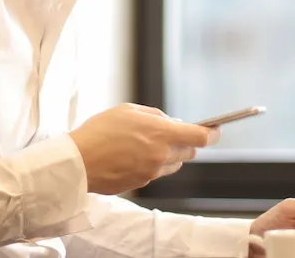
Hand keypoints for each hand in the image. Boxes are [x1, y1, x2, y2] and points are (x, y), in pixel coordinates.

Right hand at [68, 103, 218, 194]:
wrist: (78, 162)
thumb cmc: (100, 131)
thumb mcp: (129, 111)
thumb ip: (156, 116)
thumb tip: (172, 122)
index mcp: (161, 134)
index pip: (200, 137)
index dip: (212, 133)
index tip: (215, 130)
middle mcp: (162, 156)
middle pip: (189, 152)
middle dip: (185, 142)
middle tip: (168, 133)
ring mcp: (152, 173)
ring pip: (173, 164)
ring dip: (169, 155)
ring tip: (144, 144)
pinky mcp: (142, 184)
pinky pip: (156, 173)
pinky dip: (152, 164)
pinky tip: (132, 156)